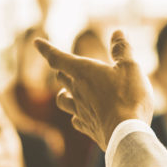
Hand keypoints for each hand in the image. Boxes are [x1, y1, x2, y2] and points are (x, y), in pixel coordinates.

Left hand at [35, 31, 153, 150]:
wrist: (127, 134)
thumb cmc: (129, 97)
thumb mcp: (130, 68)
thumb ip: (122, 50)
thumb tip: (118, 33)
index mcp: (84, 72)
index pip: (58, 57)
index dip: (46, 49)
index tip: (36, 43)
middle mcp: (77, 91)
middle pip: (61, 78)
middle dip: (62, 70)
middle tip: (64, 66)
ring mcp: (81, 111)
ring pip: (63, 100)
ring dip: (64, 93)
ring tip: (68, 92)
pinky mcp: (89, 128)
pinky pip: (76, 119)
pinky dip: (77, 115)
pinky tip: (81, 116)